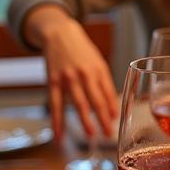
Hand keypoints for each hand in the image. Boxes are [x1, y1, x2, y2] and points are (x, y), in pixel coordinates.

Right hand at [25, 6, 117, 139]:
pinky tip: (59, 135)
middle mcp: (84, 73)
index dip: (113, 108)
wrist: (59, 34)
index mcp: (98, 69)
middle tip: (108, 134)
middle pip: (95, 99)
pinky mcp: (53, 81)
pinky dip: (57, 121)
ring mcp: (68, 78)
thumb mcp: (98, 64)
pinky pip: (55, 104)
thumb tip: (112, 110)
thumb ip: (105, 85)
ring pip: (78, 103)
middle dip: (102, 118)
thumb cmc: (82, 52)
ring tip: (91, 135)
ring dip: (85, 120)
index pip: (108, 93)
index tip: (116, 121)